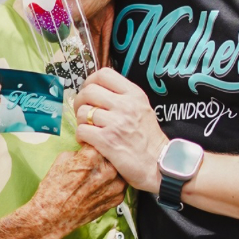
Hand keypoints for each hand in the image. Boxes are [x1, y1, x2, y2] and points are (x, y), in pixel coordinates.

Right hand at [24, 145, 126, 237]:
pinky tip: (98, 188)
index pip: (100, 141)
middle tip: (93, 165)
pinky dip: (111, 185)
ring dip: (109, 172)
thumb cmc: (54, 189)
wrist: (53, 216)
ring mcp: (115, 186)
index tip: (91, 147)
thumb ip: (81, 151)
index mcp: (92, 156)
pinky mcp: (117, 199)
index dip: (94, 144)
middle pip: (111, 156)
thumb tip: (88, 149)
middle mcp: (107, 170)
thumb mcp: (62, 159)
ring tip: (95, 178)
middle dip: (103, 158)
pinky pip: (118, 185)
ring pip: (118, 171)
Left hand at [74, 69, 170, 194]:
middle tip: (84, 112)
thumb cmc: (149, 139)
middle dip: (80, 101)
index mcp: (134, 94)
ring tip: (89, 128)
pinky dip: (81, 136)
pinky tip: (88, 141)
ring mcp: (116, 123)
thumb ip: (124, 97)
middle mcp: (125, 105)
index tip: (89, 92)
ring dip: (81, 121)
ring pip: (83, 112)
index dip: (90, 81)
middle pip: (89, 91)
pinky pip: (82, 131)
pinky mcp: (107, 141)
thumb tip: (99, 91)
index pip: (104, 74)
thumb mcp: (142, 109)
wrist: (158, 164)